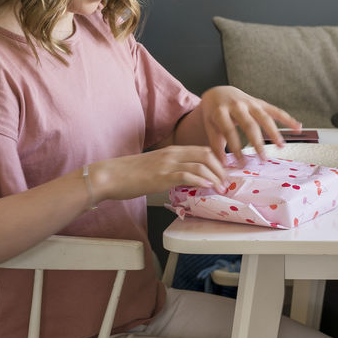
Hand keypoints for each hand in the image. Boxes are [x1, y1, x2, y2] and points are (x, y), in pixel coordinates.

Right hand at [90, 145, 227, 201]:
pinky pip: (186, 175)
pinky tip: (207, 186)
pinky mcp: (161, 176)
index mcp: (173, 151)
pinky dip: (200, 180)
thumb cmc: (131, 173)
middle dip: (221, 169)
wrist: (111, 175)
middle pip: (206, 155)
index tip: (224, 173)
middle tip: (226, 182)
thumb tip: (188, 180)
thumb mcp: (156, 166)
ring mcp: (167, 164)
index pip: (203, 150)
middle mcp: (173, 154)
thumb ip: (173, 169)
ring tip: (220, 187)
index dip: (218, 161)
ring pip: (200, 164)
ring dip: (215, 177)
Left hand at [197, 85, 301, 159]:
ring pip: (264, 117)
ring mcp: (250, 103)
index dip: (236, 148)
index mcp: (221, 111)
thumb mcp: (210, 126)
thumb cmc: (214, 113)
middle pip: (250, 125)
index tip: (242, 163)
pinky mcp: (260, 102)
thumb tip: (222, 164)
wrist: (219, 92)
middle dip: (258, 143)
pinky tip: (297, 127)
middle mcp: (237, 105)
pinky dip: (287, 118)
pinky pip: (275, 110)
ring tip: (281, 146)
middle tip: (263, 159)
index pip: (230, 132)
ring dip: (274, 132)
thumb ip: (215, 144)